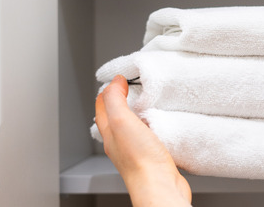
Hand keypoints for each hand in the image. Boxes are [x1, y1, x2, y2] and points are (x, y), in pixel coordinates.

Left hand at [95, 75, 191, 206]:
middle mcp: (120, 143)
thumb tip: (114, 82)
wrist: (159, 186)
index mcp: (110, 133)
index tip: (119, 78)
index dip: (108, 90)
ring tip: (146, 102)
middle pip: (115, 117)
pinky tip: (160, 125)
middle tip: (130, 87)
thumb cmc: (140, 160)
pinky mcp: (153, 156)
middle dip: (121, 101)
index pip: (102, 107)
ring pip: (132, 127)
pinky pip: (148, 137)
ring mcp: (136, 150)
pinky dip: (151, 126)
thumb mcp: (122, 121)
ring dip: (137, 113)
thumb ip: (115, 99)